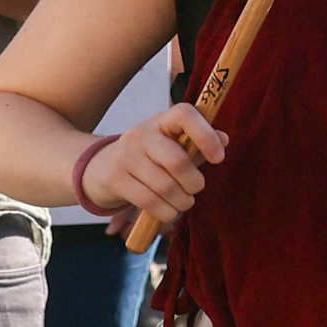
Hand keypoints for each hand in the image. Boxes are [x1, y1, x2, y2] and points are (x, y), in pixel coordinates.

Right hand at [77, 101, 228, 234]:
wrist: (101, 167)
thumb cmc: (150, 157)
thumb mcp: (173, 145)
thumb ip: (198, 144)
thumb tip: (224, 139)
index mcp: (161, 121)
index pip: (185, 114)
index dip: (207, 135)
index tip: (219, 158)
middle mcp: (140, 134)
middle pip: (177, 161)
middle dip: (195, 183)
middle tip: (195, 189)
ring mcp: (125, 156)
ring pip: (165, 186)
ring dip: (182, 201)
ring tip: (184, 202)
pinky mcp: (114, 179)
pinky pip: (149, 201)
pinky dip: (167, 211)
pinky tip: (169, 211)